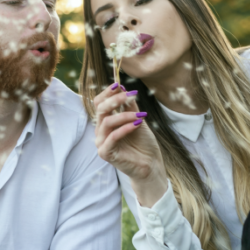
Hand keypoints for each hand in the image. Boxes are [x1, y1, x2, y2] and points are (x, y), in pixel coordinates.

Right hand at [93, 84, 167, 206]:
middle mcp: (101, 132)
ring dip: (124, 114)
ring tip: (140, 114)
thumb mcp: (137, 120)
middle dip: (116, 100)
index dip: (107, 93)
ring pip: (106, 122)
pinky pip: (112, 137)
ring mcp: (101, 143)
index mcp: (105, 122)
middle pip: (100, 110)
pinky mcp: (105, 153)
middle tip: (132, 95)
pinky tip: (137, 124)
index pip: (99, 103)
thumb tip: (124, 89)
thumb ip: (130, 106)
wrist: (150, 165)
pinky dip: (125, 128)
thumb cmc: (143, 143)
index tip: (119, 84)